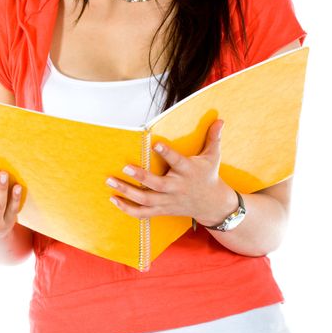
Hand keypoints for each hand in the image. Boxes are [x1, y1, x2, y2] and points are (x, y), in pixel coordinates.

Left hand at [106, 120, 237, 225]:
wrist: (212, 205)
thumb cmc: (208, 176)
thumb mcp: (213, 157)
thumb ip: (213, 138)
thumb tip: (220, 119)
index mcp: (188, 171)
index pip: (177, 161)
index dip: (167, 153)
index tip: (155, 144)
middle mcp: (177, 187)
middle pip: (157, 185)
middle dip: (141, 177)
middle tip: (125, 167)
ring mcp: (168, 201)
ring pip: (146, 199)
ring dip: (127, 192)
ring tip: (111, 181)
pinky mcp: (162, 210)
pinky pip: (143, 213)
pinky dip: (128, 209)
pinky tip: (114, 199)